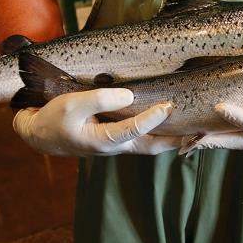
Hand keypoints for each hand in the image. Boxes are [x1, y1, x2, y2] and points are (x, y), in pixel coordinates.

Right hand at [13, 88, 183, 155]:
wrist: (41, 135)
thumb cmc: (54, 118)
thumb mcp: (70, 105)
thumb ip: (98, 99)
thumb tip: (129, 95)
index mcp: (102, 140)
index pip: (133, 131)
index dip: (151, 119)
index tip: (167, 105)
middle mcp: (116, 146)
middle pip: (153, 147)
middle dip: (177, 141)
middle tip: (201, 132)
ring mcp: (119, 144)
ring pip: (152, 145)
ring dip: (174, 139)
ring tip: (196, 129)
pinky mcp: (119, 138)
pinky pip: (146, 139)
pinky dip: (162, 134)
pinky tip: (174, 124)